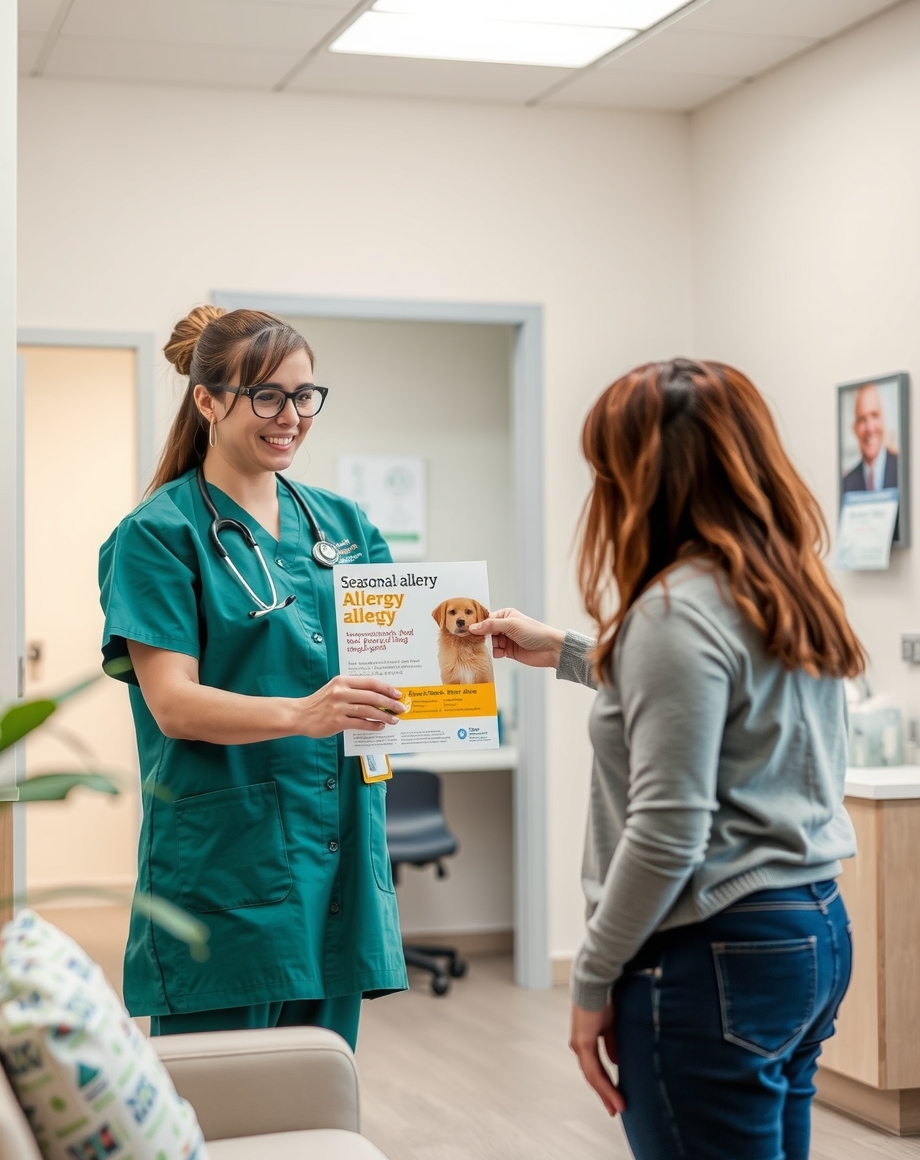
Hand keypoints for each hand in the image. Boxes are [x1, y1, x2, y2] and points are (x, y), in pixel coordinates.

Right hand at [299, 676, 406, 736]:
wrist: (299, 715)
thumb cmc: (319, 702)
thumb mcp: (335, 689)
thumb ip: (353, 690)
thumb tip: (377, 696)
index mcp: (342, 681)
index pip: (370, 682)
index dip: (386, 688)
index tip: (397, 693)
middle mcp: (341, 692)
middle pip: (372, 696)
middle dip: (390, 703)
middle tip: (400, 708)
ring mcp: (339, 707)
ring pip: (368, 710)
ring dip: (384, 715)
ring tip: (394, 720)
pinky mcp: (337, 722)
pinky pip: (360, 723)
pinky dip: (373, 725)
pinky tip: (380, 726)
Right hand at [468, 607, 565, 668]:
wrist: (550, 649)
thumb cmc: (535, 632)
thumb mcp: (511, 625)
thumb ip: (491, 626)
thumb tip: (473, 628)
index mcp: (505, 615)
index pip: (485, 619)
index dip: (476, 624)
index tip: (465, 629)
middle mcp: (504, 626)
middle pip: (485, 631)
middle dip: (479, 637)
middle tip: (469, 641)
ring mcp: (506, 639)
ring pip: (489, 643)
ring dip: (487, 646)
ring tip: (483, 648)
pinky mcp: (508, 651)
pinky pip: (495, 652)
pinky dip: (494, 654)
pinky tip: (497, 654)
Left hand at [569, 1001, 624, 1117]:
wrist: (596, 983)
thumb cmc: (603, 999)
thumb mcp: (610, 1026)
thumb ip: (611, 1044)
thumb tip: (615, 1062)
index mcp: (586, 1041)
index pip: (596, 1068)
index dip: (605, 1084)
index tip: (616, 1098)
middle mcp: (579, 1045)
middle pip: (592, 1076)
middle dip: (605, 1094)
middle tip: (616, 1109)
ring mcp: (579, 1045)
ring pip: (592, 1076)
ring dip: (606, 1093)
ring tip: (618, 1107)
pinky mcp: (583, 1043)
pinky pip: (594, 1070)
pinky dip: (604, 1084)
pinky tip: (613, 1095)